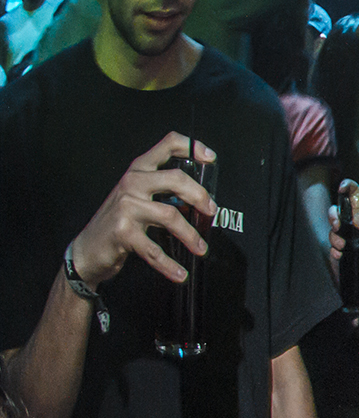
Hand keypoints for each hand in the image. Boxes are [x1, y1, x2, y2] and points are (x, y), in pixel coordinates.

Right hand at [69, 132, 216, 288]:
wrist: (87, 249)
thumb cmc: (119, 221)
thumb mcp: (137, 196)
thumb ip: (163, 190)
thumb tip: (202, 198)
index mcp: (139, 170)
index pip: (167, 145)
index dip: (192, 147)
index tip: (211, 158)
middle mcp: (132, 183)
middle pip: (176, 178)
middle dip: (200, 196)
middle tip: (211, 211)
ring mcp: (126, 207)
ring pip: (170, 215)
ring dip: (190, 235)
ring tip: (201, 248)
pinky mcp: (122, 232)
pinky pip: (154, 250)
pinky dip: (169, 264)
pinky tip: (180, 273)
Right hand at [327, 178, 358, 273]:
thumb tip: (358, 221)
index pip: (354, 194)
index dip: (347, 187)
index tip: (342, 187)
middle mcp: (354, 224)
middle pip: (336, 212)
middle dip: (333, 216)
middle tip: (338, 225)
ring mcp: (348, 238)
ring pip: (333, 231)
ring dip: (334, 237)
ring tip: (342, 245)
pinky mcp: (344, 253)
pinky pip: (332, 249)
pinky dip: (334, 251)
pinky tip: (339, 254)